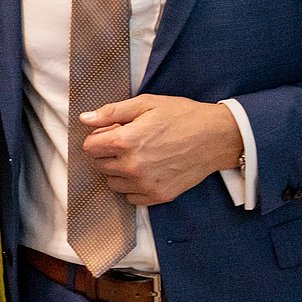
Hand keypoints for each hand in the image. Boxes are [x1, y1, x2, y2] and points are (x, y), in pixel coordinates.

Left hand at [78, 95, 243, 205]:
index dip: (99, 137)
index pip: (89, 147)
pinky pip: (131, 197)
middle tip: (129, 142)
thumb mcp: (146, 104)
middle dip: (108, 153)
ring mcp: (146, 184)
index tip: (113, 132)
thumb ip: (112, 112)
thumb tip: (85, 118)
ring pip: (113, 183)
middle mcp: (132, 167)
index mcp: (125, 142)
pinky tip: (147, 170)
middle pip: (99, 165)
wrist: (217, 137)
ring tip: (139, 156)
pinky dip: (133, 186)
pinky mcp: (159, 196)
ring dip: (118, 171)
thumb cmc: (182, 116)